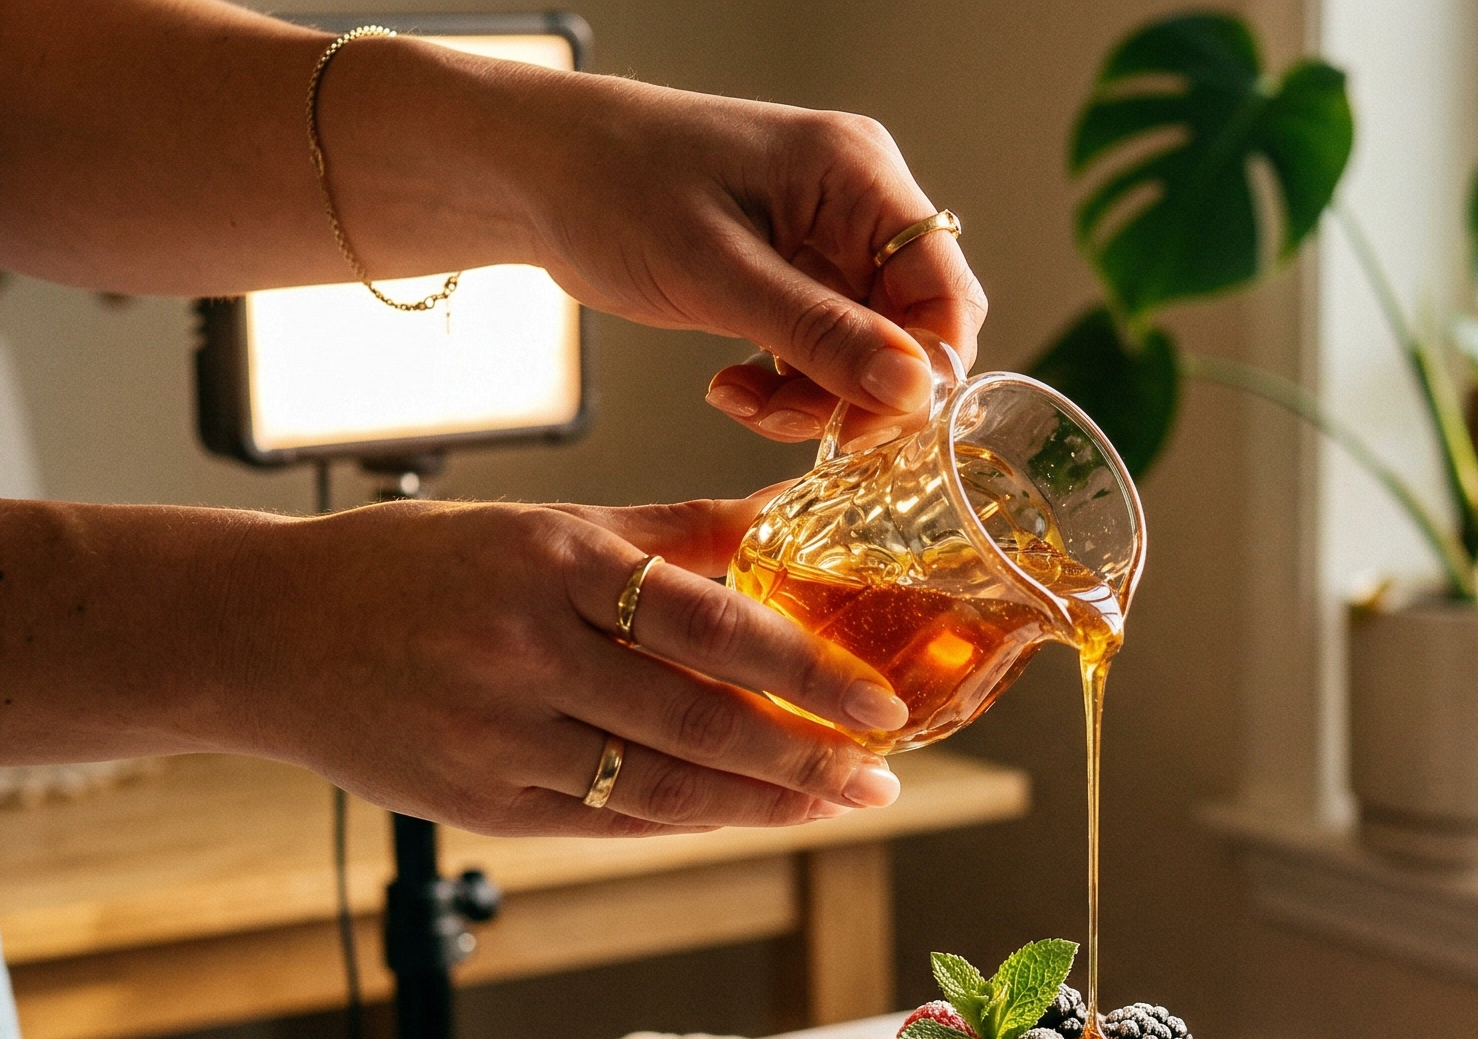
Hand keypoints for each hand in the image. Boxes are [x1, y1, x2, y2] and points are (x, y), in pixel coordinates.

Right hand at [236, 490, 909, 836]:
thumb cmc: (416, 567)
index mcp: (549, 565)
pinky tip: (746, 813)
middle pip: (697, 721)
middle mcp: (525, 654)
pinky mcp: (479, 804)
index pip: (710, 627)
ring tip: (834, 802)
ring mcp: (498, 739)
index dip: (806, 674)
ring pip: (660, 787)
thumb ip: (671, 530)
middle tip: (881, 775)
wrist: (262, 632)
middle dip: (804, 758)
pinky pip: (608, 820)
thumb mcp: (543, 524)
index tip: (879, 705)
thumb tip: (786, 514)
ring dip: (762, 803)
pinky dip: (687, 820)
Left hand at [511, 82, 985, 442]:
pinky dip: (785, 387)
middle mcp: (855, 204)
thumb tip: (913, 389)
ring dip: (814, 399)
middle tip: (803, 426)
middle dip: (861, 391)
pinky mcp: (790, 277)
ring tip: (742, 402)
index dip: (925, 367)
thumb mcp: (716, 271)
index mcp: (857, 174)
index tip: (874, 423)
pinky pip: (821, 353)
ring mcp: (824, 242)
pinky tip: (730, 386)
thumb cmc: (611, 185)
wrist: (533, 172)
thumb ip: (819, 333)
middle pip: (911, 328)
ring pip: (865, 353)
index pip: (945, 288)